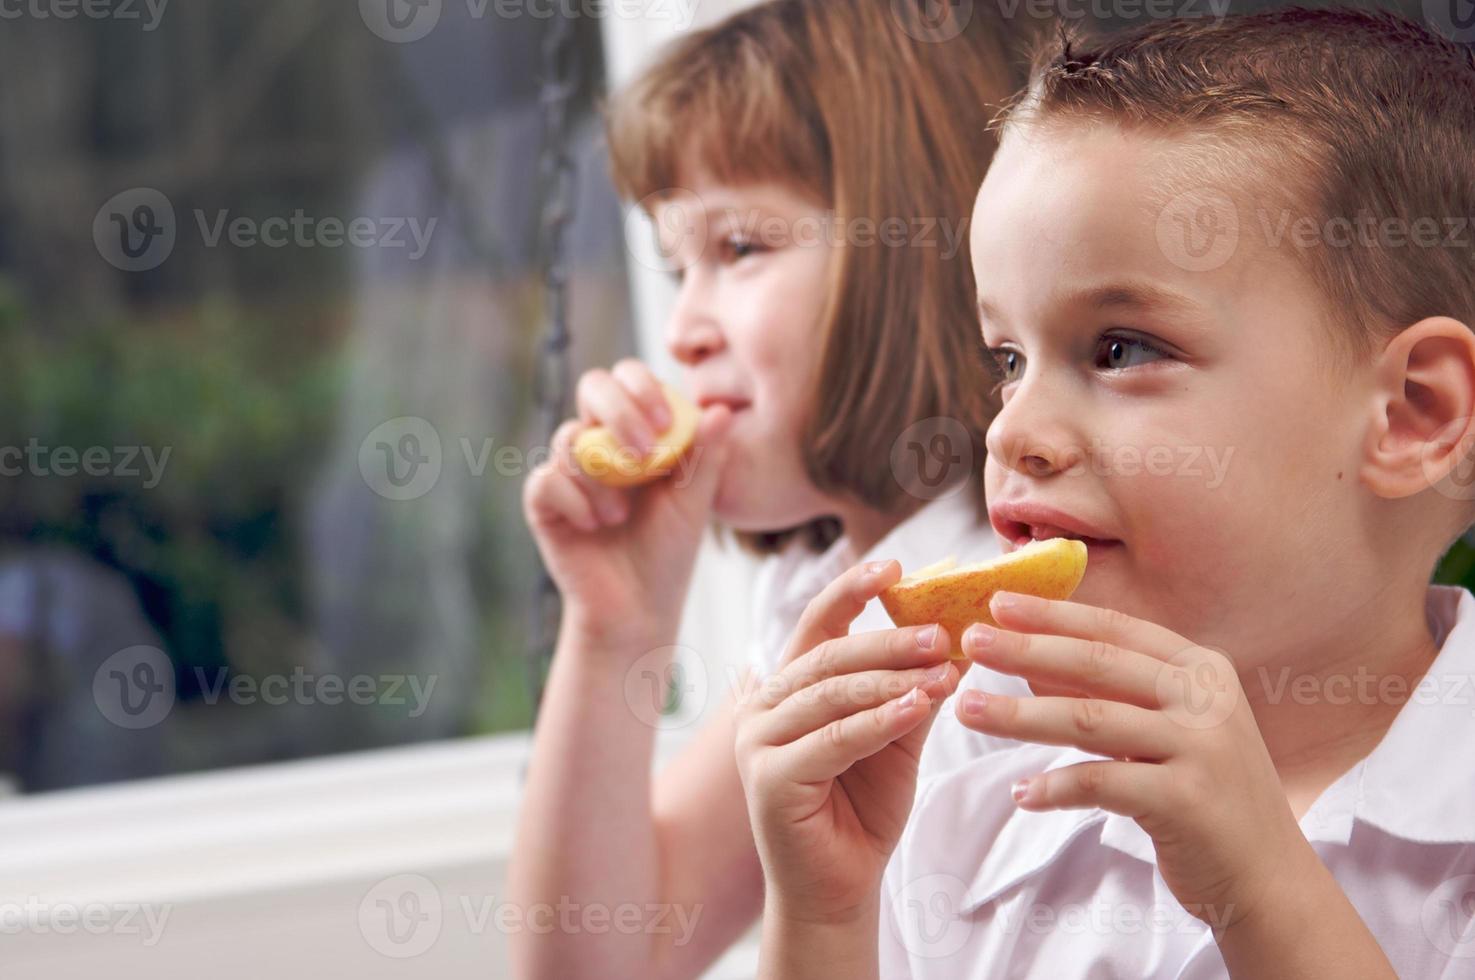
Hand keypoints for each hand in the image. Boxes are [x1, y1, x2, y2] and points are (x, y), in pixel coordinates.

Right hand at [523, 359, 730, 640]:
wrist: (638, 608)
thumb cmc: (668, 551)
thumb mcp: (695, 501)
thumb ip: (706, 456)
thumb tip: (721, 409)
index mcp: (636, 431)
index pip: (629, 378)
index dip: (643, 387)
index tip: (664, 423)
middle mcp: (599, 441)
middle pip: (593, 385)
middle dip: (619, 412)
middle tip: (644, 454)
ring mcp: (568, 470)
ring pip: (570, 437)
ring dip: (602, 477)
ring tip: (620, 516)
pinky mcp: (544, 503)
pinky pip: (546, 480)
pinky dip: (574, 501)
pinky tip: (593, 526)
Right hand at [733, 560, 961, 926]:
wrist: (839, 889)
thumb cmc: (862, 810)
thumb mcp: (897, 738)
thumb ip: (914, 689)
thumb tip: (959, 639)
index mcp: (790, 687)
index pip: (818, 623)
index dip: (852, 589)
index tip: (896, 565)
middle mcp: (764, 706)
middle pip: (829, 654)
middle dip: (889, 638)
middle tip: (942, 629)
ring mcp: (760, 742)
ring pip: (832, 693)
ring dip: (891, 677)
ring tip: (943, 667)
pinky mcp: (770, 779)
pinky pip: (833, 738)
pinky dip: (878, 720)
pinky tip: (917, 705)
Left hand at [955, 591, 1309, 932]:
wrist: (1269, 879)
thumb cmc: (1206, 797)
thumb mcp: (1165, 731)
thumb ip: (1110, 694)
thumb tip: (1030, 661)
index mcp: (1201, 669)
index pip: (1114, 629)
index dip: (1053, 614)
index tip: (997, 601)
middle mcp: (1205, 699)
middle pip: (1096, 664)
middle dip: (1025, 650)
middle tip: (970, 642)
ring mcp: (1200, 747)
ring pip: (1089, 720)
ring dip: (1020, 715)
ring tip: (967, 710)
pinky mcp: (1187, 800)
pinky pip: (1102, 784)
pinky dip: (1055, 788)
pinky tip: (1021, 794)